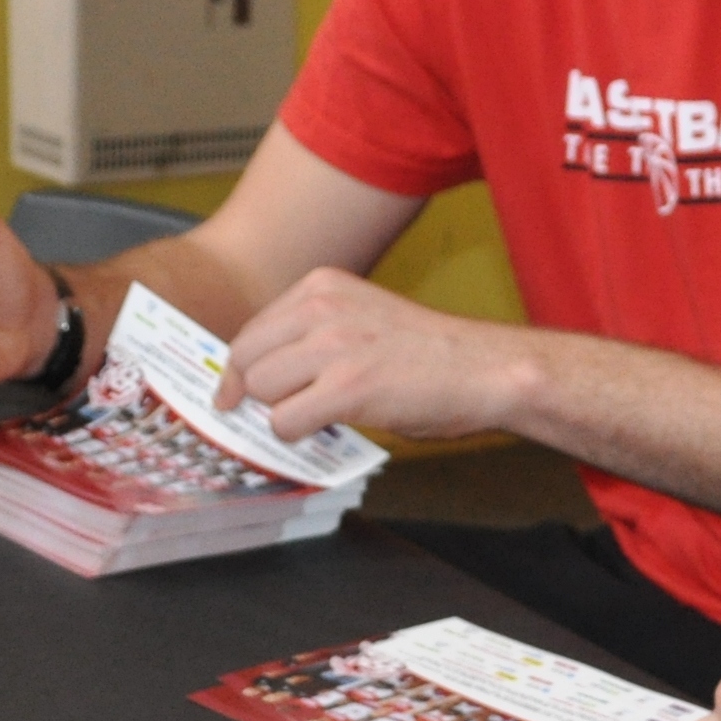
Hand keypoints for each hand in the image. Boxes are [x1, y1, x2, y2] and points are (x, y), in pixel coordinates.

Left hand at [219, 267, 516, 440]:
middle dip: (251, 394)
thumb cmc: (428, 353)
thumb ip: (313, 333)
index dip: (242, 370)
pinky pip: (286, 421)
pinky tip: (324, 430)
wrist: (484, 368)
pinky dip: (297, 435)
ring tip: (312, 418)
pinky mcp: (347, 387)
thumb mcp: (362, 318)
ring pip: (260, 390)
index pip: (252, 331)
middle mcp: (322, 307)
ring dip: (278, 414)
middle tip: (270, 415)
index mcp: (322, 285)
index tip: (236, 394)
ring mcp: (334, 345)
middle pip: (245, 359)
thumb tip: (261, 376)